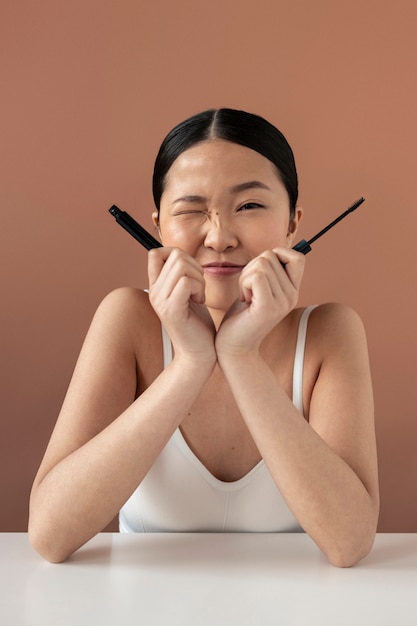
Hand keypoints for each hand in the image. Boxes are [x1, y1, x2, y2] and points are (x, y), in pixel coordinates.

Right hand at [148, 247, 215, 363]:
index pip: (155, 253)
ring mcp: (161, 301)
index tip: (190, 272)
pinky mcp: (172, 310)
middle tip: (199, 288)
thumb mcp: (186, 295)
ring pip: (181, 266)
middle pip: (175, 255)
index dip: (177, 253)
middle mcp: (154, 292)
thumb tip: (182, 256)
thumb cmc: (197, 325)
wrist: (198, 354)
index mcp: (156, 287)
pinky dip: (199, 288)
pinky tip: (200, 302)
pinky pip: (186, 282)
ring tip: (199, 296)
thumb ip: (181, 276)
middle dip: (195, 266)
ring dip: (199, 278)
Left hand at [216, 248, 304, 356]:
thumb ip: (269, 272)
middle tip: (248, 290)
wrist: (235, 346)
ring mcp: (282, 302)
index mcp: (293, 290)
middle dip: (252, 268)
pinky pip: (257, 276)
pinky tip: (244, 299)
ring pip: (262, 264)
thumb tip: (273, 252)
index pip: (297, 257)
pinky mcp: (268, 307)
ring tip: (246, 297)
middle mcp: (293, 295)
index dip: (277, 253)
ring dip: (246, 277)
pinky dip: (244, 283)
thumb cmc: (242, 316)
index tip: (262, 271)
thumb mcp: (260, 289)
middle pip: (271, 256)